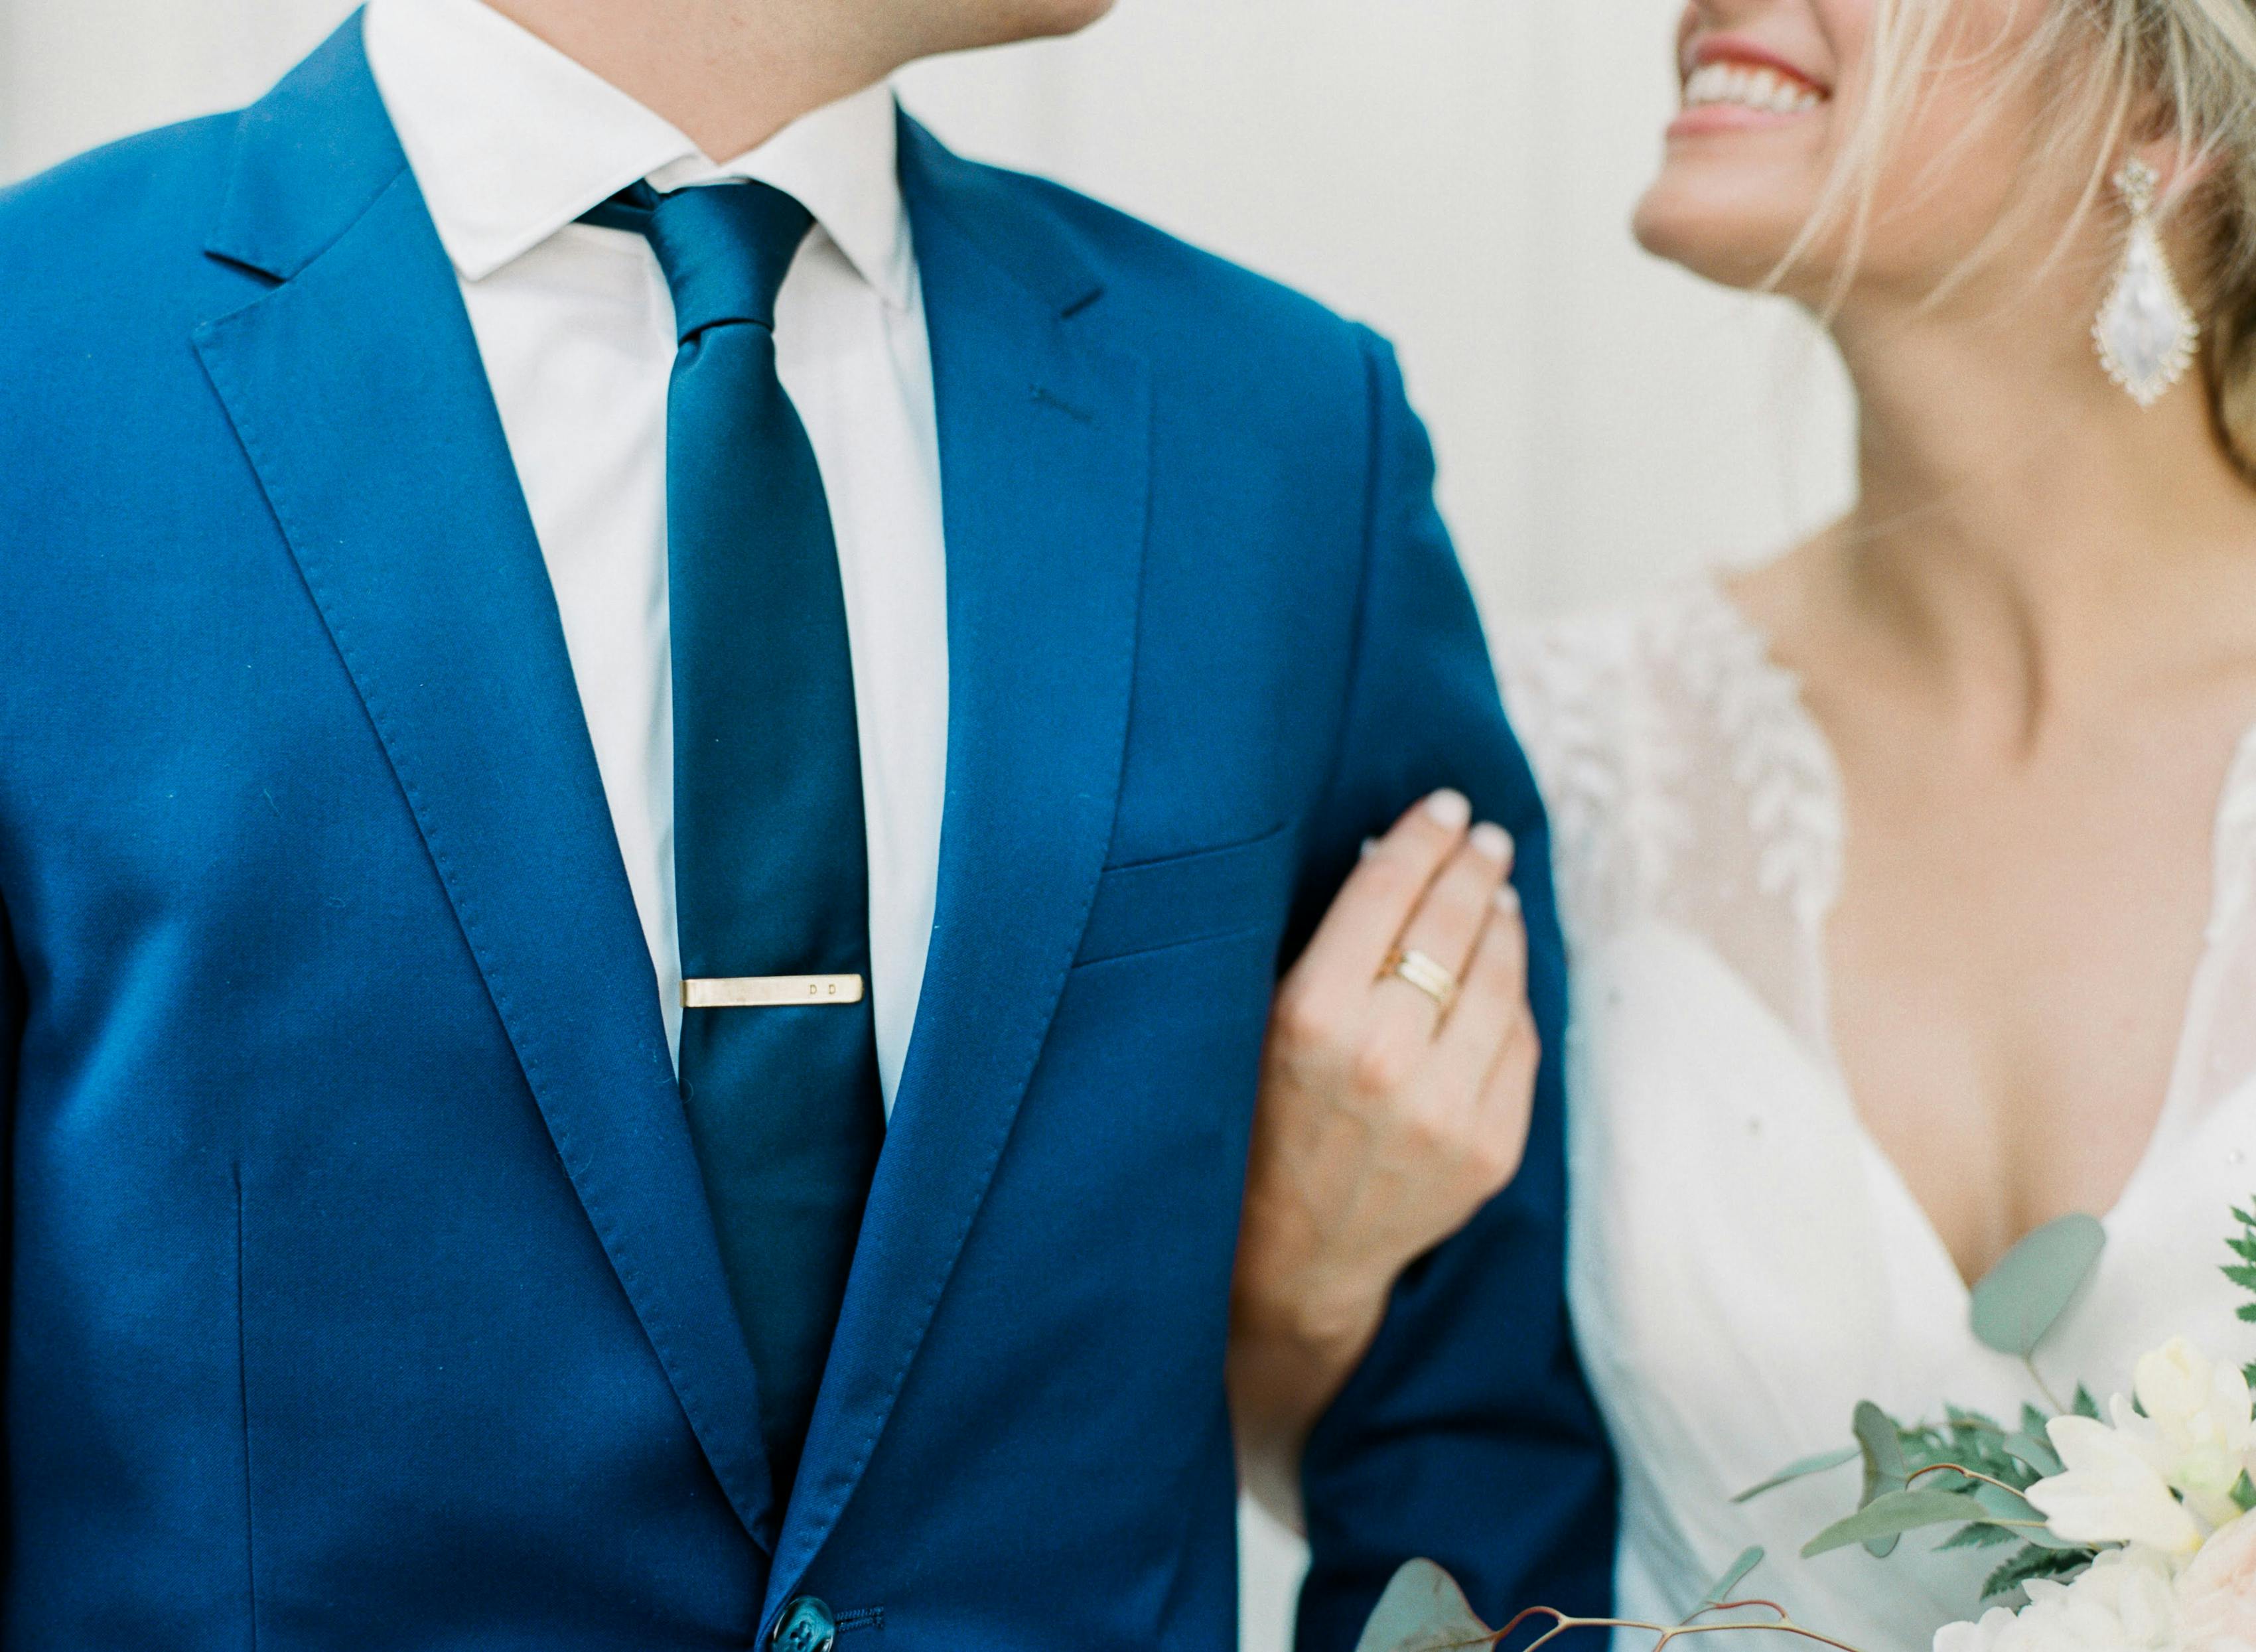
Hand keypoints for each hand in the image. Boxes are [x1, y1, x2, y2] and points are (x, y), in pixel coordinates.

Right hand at [1228, 789, 1539, 1521]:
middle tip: (1485, 836)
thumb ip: (1320, 952)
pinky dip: (1514, 993)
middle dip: (1474, 866)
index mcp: (1310, 1018)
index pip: (1387, 892)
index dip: (1423, 838)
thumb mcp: (1257, 1025)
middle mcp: (1384, 1059)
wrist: (1290, 1257)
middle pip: (1452, 925)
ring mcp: (1446, 1109)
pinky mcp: (1490, 1148)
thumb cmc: (1257, 1123)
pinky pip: (1519, 1042)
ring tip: (1499, 891)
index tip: (1445, 806)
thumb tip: (1394, 861)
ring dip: (1503, 921)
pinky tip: (1502, 963)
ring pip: (1499, 979)